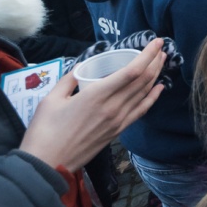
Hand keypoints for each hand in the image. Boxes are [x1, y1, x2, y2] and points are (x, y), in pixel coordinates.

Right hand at [21, 39, 165, 169]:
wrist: (47, 165)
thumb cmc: (44, 131)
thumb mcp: (51, 98)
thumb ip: (68, 79)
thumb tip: (80, 68)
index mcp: (97, 95)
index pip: (132, 71)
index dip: (148, 55)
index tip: (157, 42)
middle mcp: (113, 108)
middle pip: (143, 80)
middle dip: (155, 62)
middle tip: (161, 49)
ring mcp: (118, 121)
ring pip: (144, 94)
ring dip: (155, 76)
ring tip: (161, 62)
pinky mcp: (117, 132)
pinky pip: (140, 111)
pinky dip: (152, 98)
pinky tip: (158, 89)